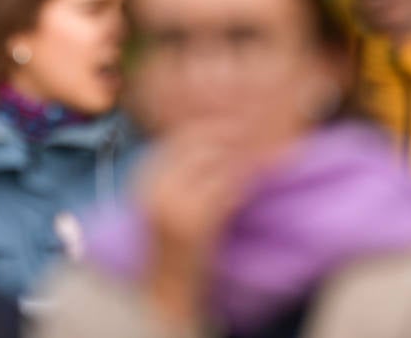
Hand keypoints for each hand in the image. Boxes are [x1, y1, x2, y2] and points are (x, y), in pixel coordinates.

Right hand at [137, 119, 273, 328]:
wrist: (163, 288)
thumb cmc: (169, 242)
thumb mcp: (162, 200)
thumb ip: (177, 171)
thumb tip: (211, 137)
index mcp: (143, 178)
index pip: (181, 138)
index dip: (211, 127)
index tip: (237, 122)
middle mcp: (155, 186)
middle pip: (200, 145)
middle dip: (232, 136)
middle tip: (259, 129)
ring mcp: (175, 204)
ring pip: (217, 164)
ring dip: (244, 155)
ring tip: (266, 149)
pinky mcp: (197, 221)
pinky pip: (228, 189)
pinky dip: (248, 179)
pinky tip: (263, 174)